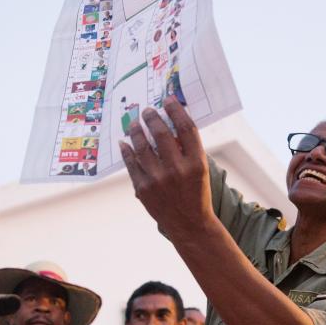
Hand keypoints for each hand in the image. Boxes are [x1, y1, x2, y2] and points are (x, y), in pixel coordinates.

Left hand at [120, 97, 213, 240]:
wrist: (189, 224)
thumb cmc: (196, 193)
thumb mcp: (200, 169)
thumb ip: (187, 148)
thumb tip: (170, 122)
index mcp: (196, 162)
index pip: (185, 128)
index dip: (176, 110)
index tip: (168, 100)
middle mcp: (177, 169)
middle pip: (161, 133)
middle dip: (152, 117)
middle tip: (148, 110)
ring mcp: (158, 180)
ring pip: (142, 145)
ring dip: (136, 130)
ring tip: (134, 123)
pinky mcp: (143, 189)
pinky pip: (131, 163)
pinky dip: (127, 150)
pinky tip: (124, 142)